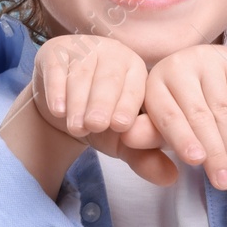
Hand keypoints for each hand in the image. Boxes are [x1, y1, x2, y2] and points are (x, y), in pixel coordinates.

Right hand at [30, 34, 177, 186]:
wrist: (61, 107)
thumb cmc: (100, 120)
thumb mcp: (122, 140)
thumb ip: (144, 157)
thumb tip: (171, 177)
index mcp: (136, 70)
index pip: (135, 86)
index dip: (129, 104)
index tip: (121, 126)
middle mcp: (112, 53)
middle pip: (109, 77)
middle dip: (102, 102)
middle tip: (95, 126)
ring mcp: (82, 48)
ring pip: (81, 73)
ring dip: (78, 102)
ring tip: (76, 127)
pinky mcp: (54, 51)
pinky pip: (57, 68)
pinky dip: (56, 89)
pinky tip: (58, 109)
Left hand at [141, 45, 226, 190]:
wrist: (215, 75)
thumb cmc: (180, 107)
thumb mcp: (160, 122)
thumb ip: (147, 135)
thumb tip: (127, 139)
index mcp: (154, 82)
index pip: (168, 114)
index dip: (181, 138)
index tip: (195, 162)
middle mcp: (179, 66)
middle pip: (199, 114)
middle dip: (213, 152)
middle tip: (223, 183)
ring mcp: (209, 62)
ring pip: (224, 112)